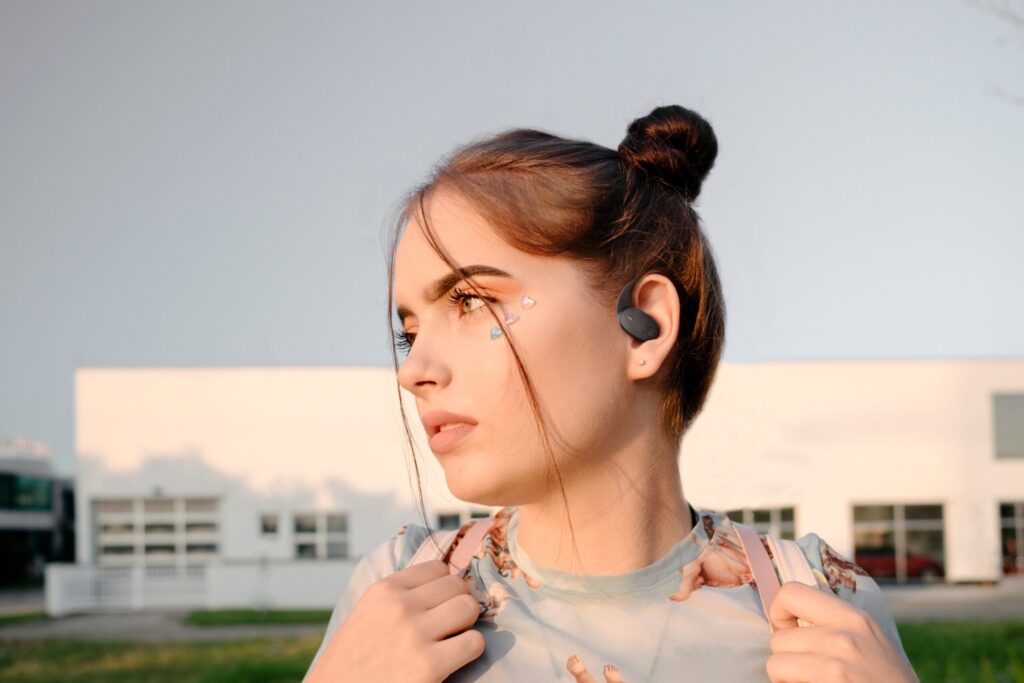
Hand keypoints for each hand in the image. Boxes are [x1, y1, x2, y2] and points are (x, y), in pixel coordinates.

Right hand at [305, 560, 484, 682]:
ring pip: (469, 607)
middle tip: (448, 625)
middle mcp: (399, 606)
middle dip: (457, 604)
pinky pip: (474, 642)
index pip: (437, 568)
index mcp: (383, 590)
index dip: (444, 587)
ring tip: (450, 640)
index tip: (440, 604)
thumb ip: (399, 596)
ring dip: (466, 625)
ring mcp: (415, 634)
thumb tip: (445, 579)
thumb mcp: (368, 615)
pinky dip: (469, 651)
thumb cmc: (354, 662)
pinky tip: (451, 660)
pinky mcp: (429, 665)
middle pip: (457, 585)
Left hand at [766, 581, 917, 682]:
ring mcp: (837, 666)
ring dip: (787, 677)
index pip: (790, 592)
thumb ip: (834, 624)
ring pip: (775, 664)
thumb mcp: (870, 640)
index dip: (780, 613)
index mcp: (854, 618)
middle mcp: (845, 637)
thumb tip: (789, 614)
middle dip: (786, 657)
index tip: (789, 632)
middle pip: (779, 638)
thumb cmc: (886, 682)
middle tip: (809, 671)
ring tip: (812, 682)